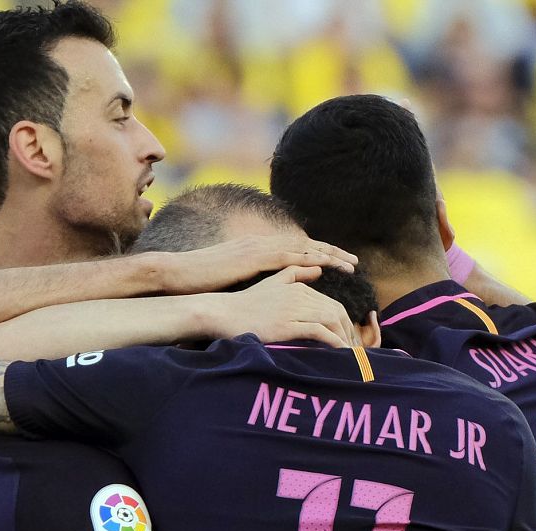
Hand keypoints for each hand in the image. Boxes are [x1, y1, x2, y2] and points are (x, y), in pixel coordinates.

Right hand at [157, 234, 356, 294]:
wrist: (181, 274)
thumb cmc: (205, 281)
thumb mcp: (238, 277)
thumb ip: (258, 276)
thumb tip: (277, 282)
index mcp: (260, 248)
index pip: (297, 251)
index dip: (320, 256)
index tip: (340, 264)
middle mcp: (263, 243)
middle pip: (306, 247)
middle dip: (332, 253)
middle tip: (355, 262)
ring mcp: (260, 248)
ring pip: (303, 249)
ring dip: (329, 256)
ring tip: (350, 265)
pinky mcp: (255, 257)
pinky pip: (290, 257)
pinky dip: (310, 261)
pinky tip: (327, 267)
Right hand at [213, 268, 358, 346]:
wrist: (223, 312)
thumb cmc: (247, 302)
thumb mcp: (273, 282)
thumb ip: (295, 273)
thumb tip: (318, 269)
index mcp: (298, 287)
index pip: (331, 303)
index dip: (344, 322)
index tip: (349, 338)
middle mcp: (299, 295)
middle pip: (336, 311)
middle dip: (349, 331)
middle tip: (355, 348)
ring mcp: (293, 309)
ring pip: (331, 319)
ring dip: (345, 337)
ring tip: (350, 353)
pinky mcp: (286, 324)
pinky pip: (318, 331)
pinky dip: (333, 341)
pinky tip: (339, 351)